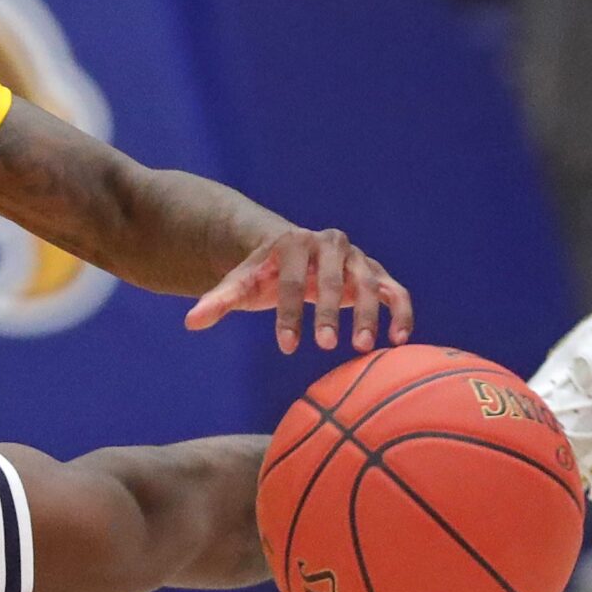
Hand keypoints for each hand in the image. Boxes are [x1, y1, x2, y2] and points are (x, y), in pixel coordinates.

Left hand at [184, 227, 412, 354]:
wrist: (296, 257)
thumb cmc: (266, 276)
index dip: (289, 313)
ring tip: (361, 348)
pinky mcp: (378, 273)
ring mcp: (356, 257)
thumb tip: (191, 322)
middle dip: (329, 312)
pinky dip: (400, 312)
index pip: (291, 280)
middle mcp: (328, 244)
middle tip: (326, 346)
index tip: (286, 347)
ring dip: (367, 314)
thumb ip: (219, 301)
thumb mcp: (242, 284)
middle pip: (331, 278)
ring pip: (368, 283)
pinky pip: (395, 291)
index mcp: (292, 242)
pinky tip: (398, 341)